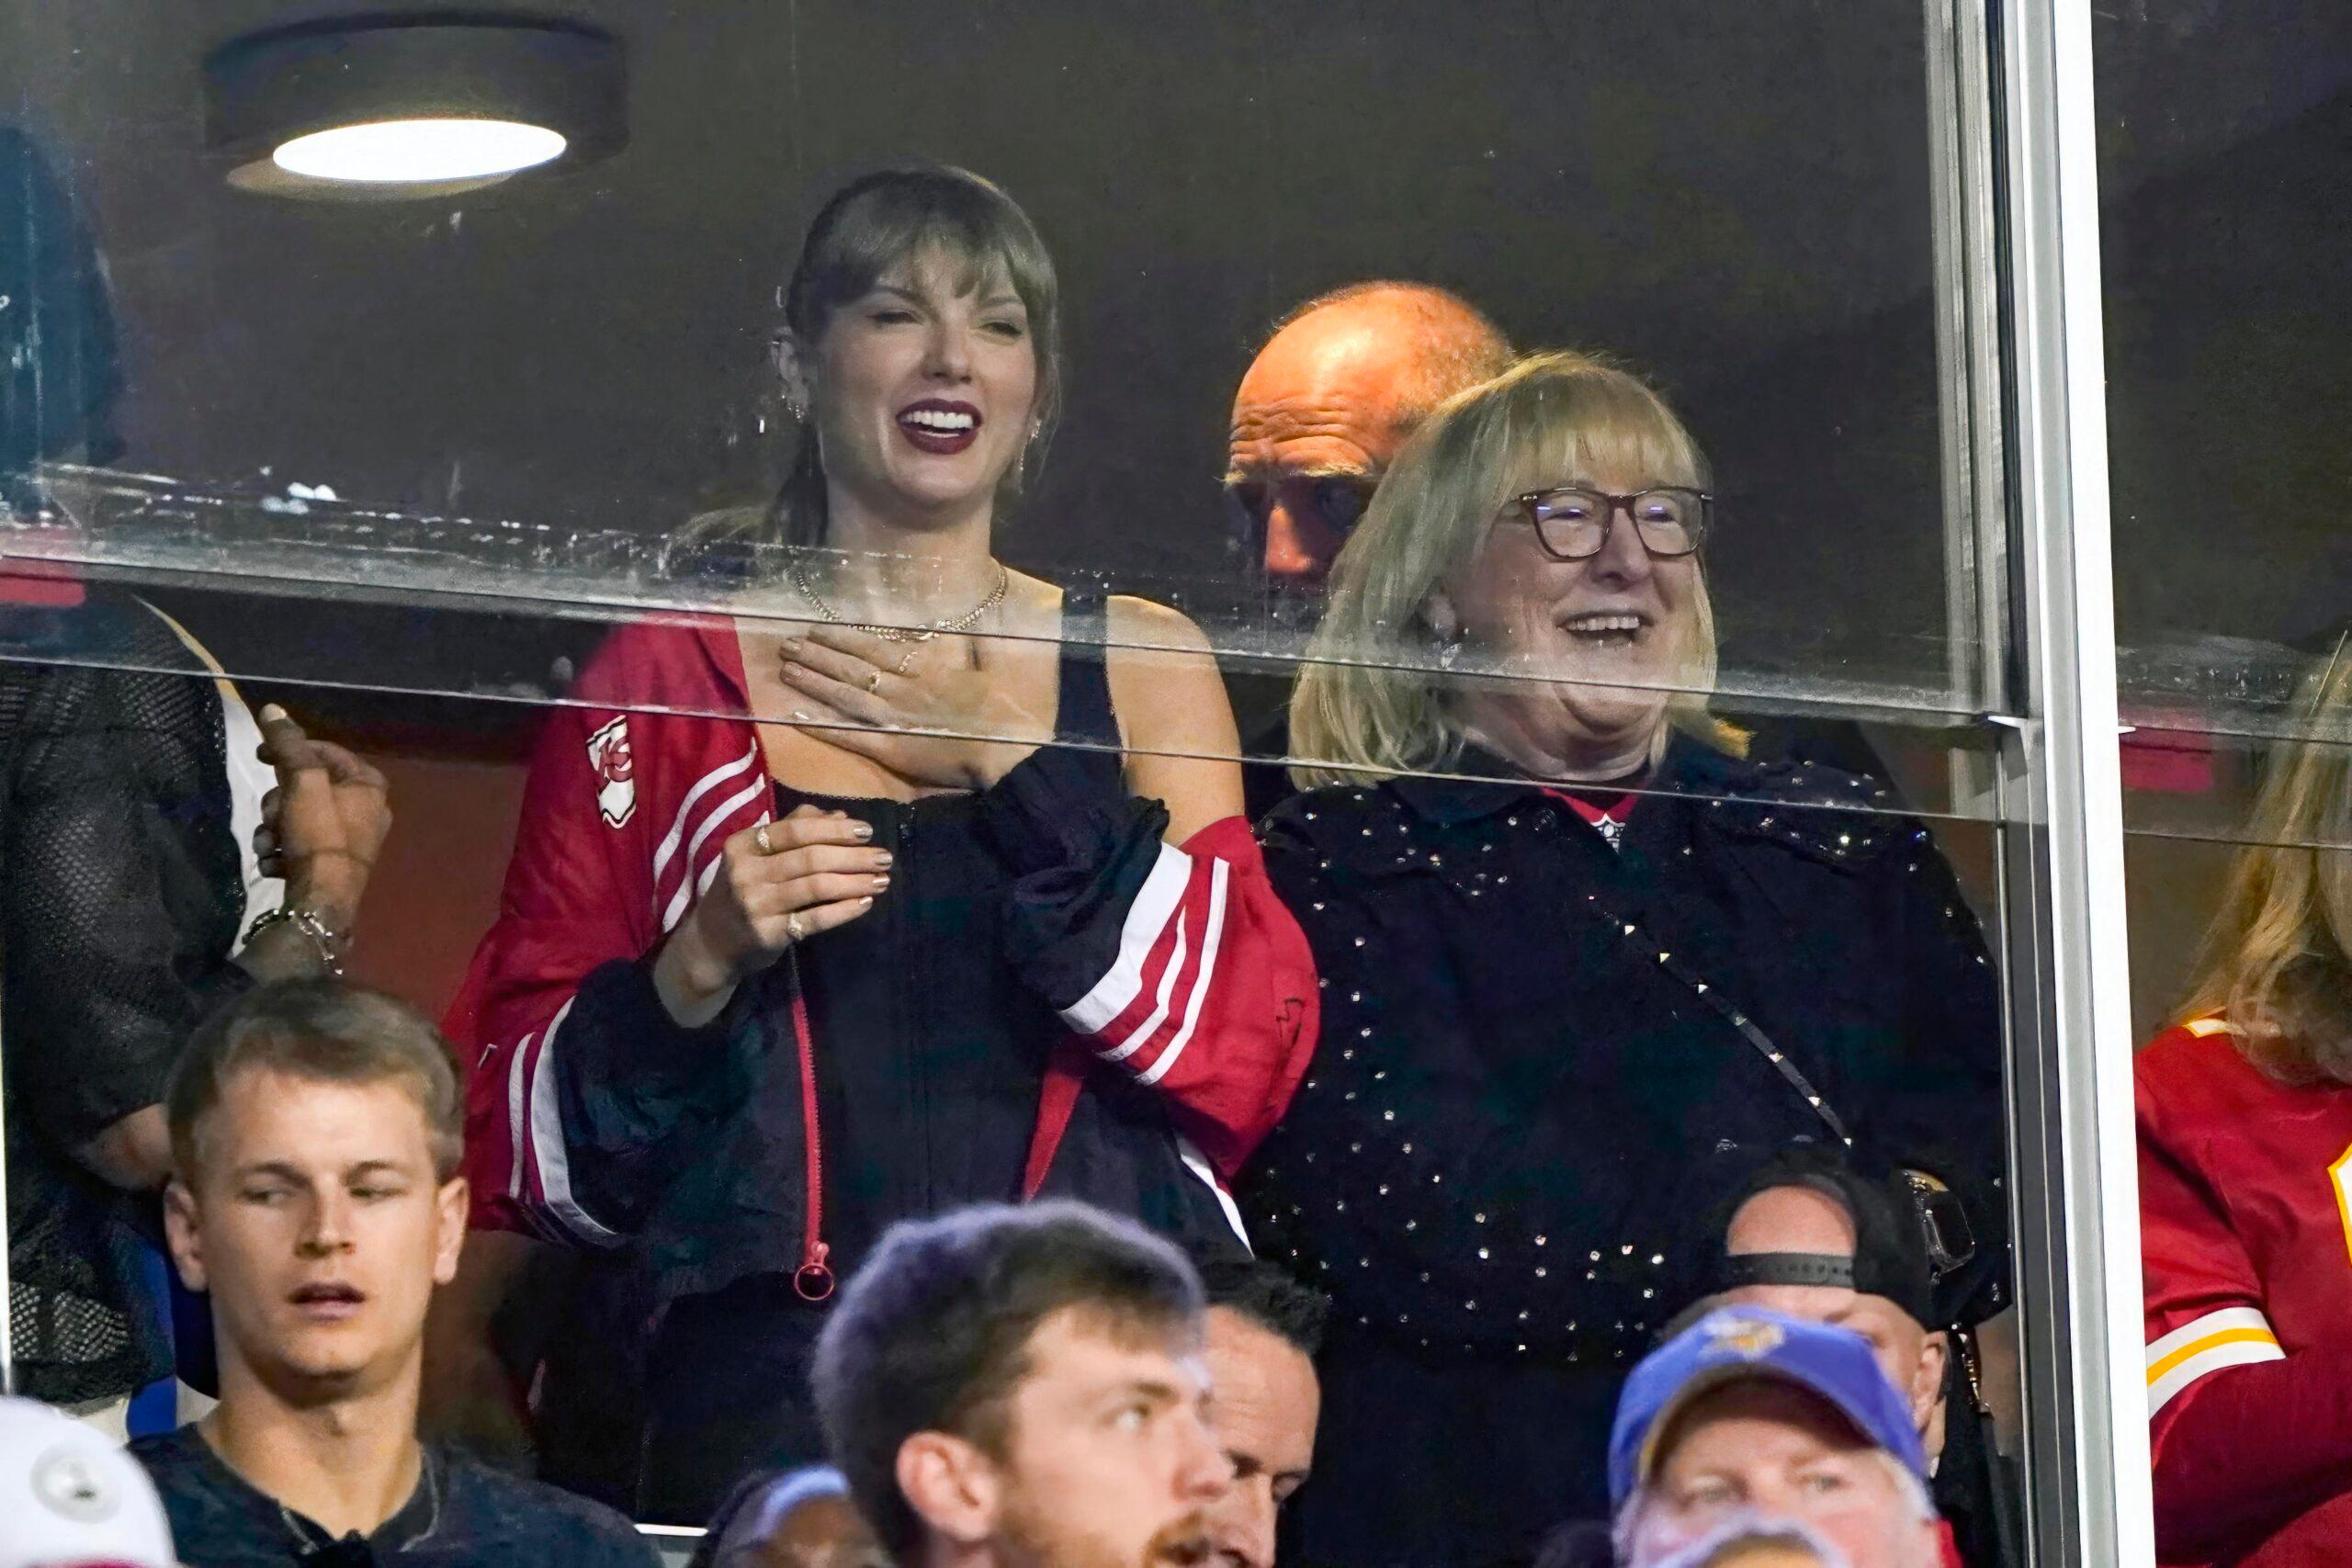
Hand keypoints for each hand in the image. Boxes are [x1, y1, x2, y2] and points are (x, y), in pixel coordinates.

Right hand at [252, 704, 390, 925]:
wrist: (321, 901)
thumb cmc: (319, 835)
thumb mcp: (302, 781)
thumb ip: (288, 744)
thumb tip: (272, 709)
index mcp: (369, 785)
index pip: (324, 751)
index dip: (289, 749)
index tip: (260, 755)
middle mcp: (366, 809)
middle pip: (307, 787)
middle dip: (278, 802)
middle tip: (272, 817)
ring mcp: (351, 840)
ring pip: (297, 818)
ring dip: (274, 830)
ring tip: (271, 846)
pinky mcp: (333, 865)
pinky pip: (299, 844)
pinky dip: (282, 851)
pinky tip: (276, 863)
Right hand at [654, 804, 889, 1024]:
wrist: (711, 944)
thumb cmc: (744, 890)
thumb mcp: (757, 856)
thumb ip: (796, 830)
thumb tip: (840, 815)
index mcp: (743, 845)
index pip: (795, 829)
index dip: (835, 829)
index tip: (867, 831)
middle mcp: (746, 872)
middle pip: (811, 857)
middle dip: (854, 855)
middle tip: (885, 857)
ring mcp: (756, 904)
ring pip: (816, 887)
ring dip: (855, 882)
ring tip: (881, 880)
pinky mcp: (768, 934)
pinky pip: (815, 919)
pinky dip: (844, 910)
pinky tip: (865, 903)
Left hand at [777, 627, 1047, 790]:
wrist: (1009, 753)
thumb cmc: (1007, 713)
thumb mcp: (992, 668)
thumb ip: (972, 646)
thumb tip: (967, 620)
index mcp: (927, 670)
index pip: (875, 649)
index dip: (843, 638)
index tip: (817, 627)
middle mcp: (903, 690)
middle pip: (852, 669)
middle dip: (818, 654)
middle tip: (786, 643)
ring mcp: (895, 720)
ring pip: (846, 697)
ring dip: (814, 683)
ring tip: (786, 670)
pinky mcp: (892, 751)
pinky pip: (851, 736)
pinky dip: (824, 728)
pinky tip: (798, 718)